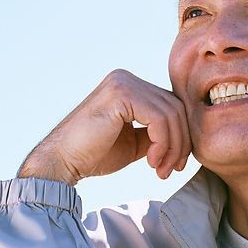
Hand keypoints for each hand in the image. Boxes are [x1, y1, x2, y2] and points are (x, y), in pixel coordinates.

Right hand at [17, 70, 191, 183]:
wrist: (62, 162)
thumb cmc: (93, 155)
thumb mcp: (135, 142)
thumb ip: (157, 133)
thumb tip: (185, 137)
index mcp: (128, 85)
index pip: (171, 106)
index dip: (181, 136)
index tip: (175, 165)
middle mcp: (126, 78)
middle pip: (175, 107)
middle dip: (180, 143)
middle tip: (171, 170)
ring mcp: (123, 82)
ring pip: (171, 114)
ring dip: (172, 148)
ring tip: (160, 170)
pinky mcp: (121, 94)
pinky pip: (159, 119)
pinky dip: (163, 144)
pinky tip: (151, 162)